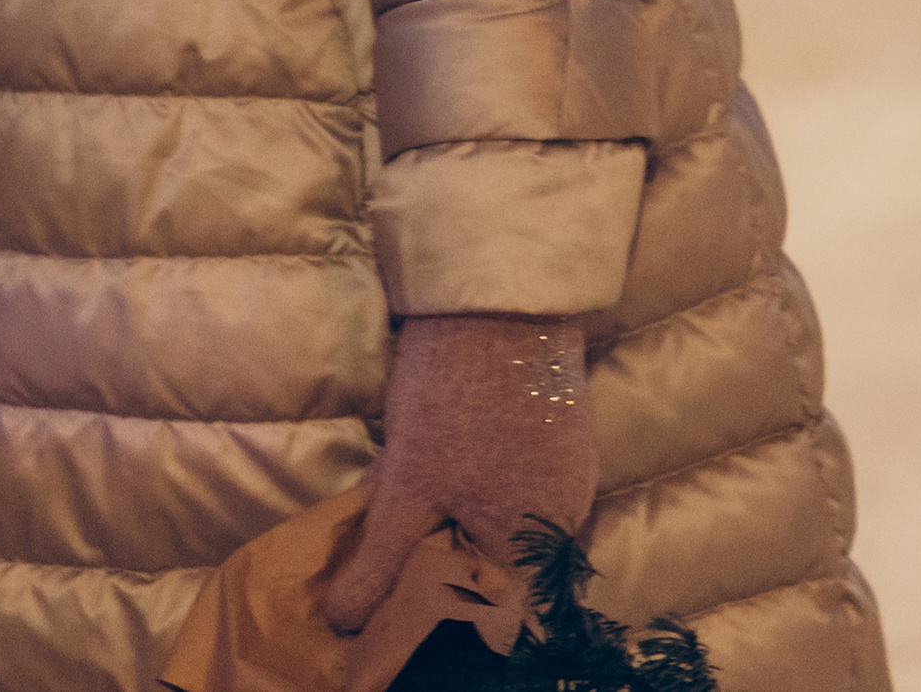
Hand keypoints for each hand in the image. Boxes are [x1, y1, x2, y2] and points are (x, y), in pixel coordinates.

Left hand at [325, 311, 599, 636]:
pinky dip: (497, 488)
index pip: (502, 620)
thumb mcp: (405, 487)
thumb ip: (381, 563)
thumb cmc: (450, 398)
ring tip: (431, 494)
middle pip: (512, 573)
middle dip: (462, 568)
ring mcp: (576, 473)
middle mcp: (569, 520)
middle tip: (412, 545)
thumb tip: (344, 622)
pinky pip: (533, 486)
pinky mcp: (570, 433)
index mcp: (534, 546)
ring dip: (478, 524)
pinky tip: (461, 458)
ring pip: (520, 527)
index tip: (416, 599)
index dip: (457, 617)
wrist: (497, 298)